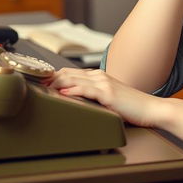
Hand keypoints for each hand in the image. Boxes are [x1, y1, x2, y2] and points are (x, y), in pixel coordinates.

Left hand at [48, 68, 163, 127]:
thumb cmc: (131, 108)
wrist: (150, 109)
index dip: (52, 77)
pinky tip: (62, 92)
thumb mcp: (108, 100)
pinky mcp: (108, 93)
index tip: (37, 83)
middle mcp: (99, 77)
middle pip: (67, 73)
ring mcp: (104, 83)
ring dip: (56, 82)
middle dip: (48, 78)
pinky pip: (86, 89)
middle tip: (31, 84)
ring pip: (73, 79)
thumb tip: (73, 103)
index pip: (69, 73)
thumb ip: (93, 98)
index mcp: (98, 77)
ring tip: (40, 86)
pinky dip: (73, 89)